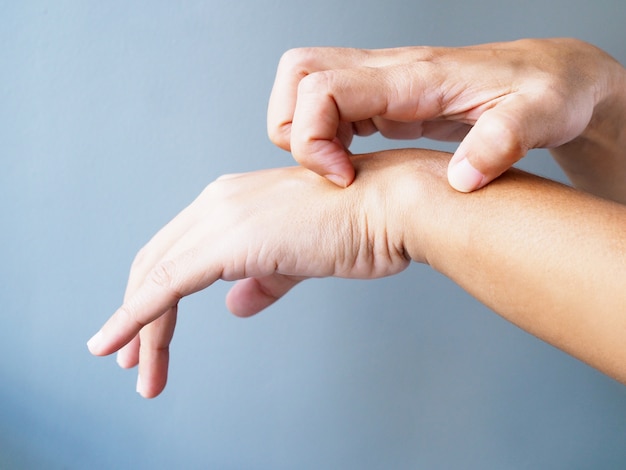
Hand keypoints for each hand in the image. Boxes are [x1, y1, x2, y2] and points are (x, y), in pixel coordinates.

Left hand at [87, 151, 426, 397]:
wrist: (388, 205)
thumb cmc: (357, 227)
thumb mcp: (297, 257)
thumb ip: (261, 280)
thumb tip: (233, 304)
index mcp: (231, 202)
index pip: (176, 252)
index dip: (153, 295)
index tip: (144, 335)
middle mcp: (217, 202)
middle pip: (155, 264)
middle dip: (136, 315)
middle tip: (129, 359)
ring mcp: (220, 217)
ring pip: (155, 279)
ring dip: (140, 329)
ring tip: (138, 372)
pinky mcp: (228, 241)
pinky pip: (165, 285)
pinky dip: (134, 317)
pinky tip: (120, 343)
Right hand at [268, 38, 623, 191]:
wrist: (556, 77)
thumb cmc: (549, 91)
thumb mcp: (541, 116)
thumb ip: (502, 142)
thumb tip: (462, 179)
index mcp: (415, 78)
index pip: (323, 87)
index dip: (312, 137)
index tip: (343, 178)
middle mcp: (390, 73)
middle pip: (298, 74)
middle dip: (292, 128)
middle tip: (329, 171)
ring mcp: (385, 85)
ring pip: (305, 87)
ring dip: (303, 133)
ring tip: (339, 172)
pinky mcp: (387, 100)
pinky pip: (329, 107)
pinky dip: (322, 137)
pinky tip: (352, 165)